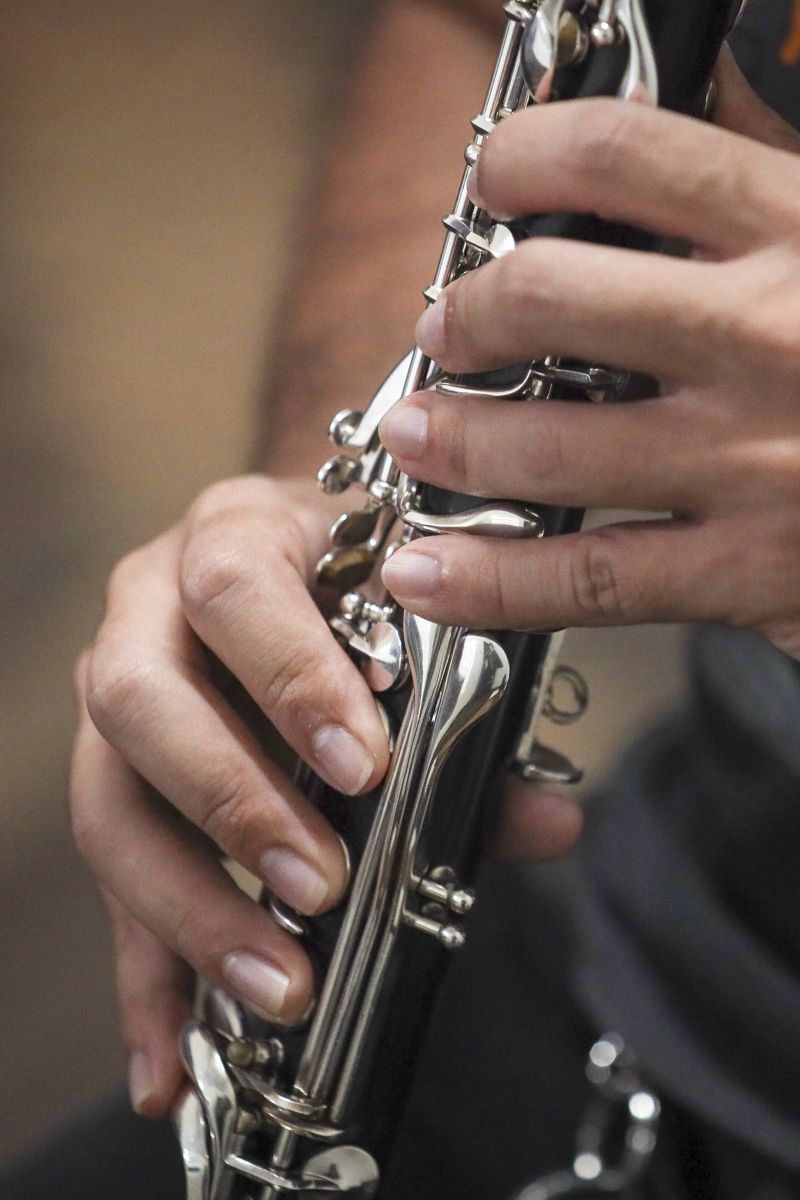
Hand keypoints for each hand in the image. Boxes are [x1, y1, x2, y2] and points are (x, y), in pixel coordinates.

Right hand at [70, 475, 580, 1118]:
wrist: (297, 552)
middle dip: (231, 799)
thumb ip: (478, 719)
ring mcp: (115, 690)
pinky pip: (111, 879)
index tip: (366, 765)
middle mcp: (149, 607)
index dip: (290, 676)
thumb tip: (547, 820)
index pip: (235, 589)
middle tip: (321, 882)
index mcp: (234, 538)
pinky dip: (142, 976)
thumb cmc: (357, 583)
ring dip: (188, 906)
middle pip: (140, 698)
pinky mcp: (111, 775)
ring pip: (106, 799)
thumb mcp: (415, 617)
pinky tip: (169, 1065)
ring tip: (277, 985)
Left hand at [379, 52, 799, 659]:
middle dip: (468, 313)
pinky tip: (426, 573)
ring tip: (413, 434)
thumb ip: (773, 169)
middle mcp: (770, 337)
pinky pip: (590, 577)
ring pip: (552, 446)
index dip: (527, 157)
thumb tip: (701, 91)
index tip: (494, 182)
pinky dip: (489, 581)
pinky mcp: (751, 569)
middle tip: (445, 329)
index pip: (626, 155)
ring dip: (454, 439)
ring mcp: (755, 461)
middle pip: (553, 298)